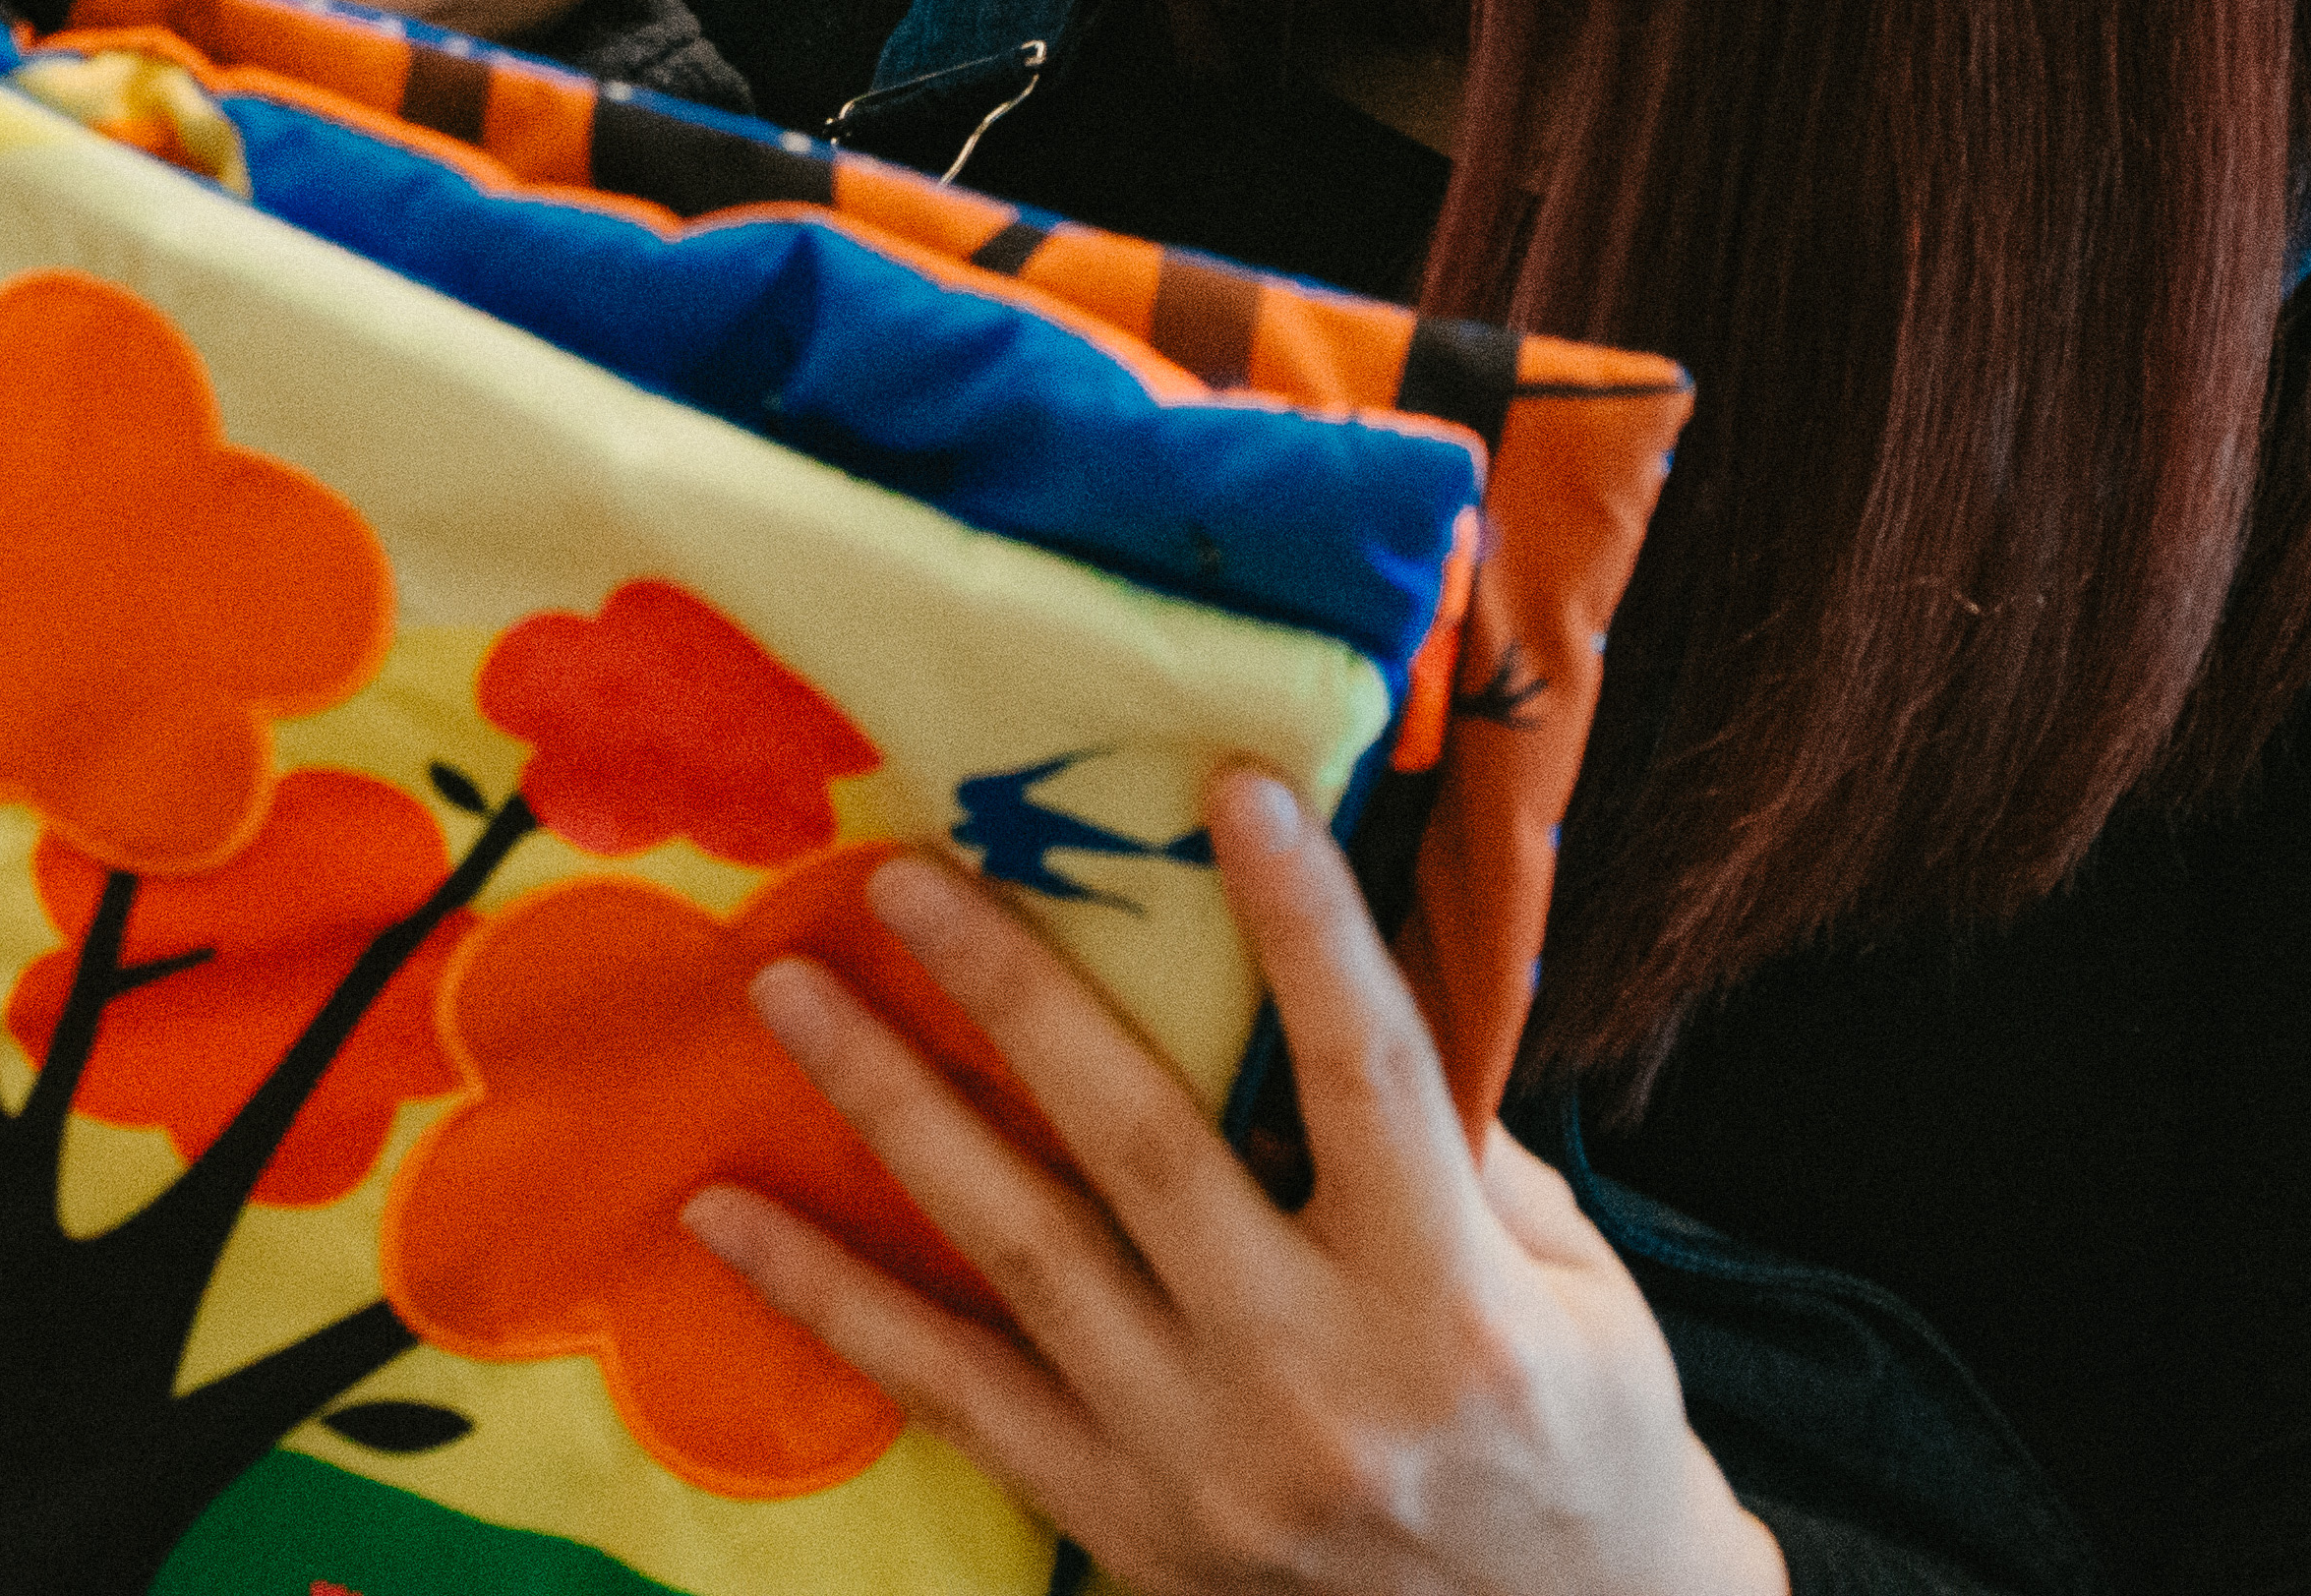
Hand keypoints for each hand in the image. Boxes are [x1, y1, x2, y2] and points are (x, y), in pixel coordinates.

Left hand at [685, 768, 1782, 1595]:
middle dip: (1016, 997)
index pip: (1369, 1076)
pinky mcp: (1121, 1525)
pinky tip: (730, 1214)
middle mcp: (1310, 1378)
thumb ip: (1458, 1150)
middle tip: (906, 875)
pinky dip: (831, 1300)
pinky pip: (950, 1393)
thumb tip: (1334, 986)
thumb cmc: (1581, 1441)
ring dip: (892, 1111)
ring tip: (788, 996)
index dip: (1304, 928)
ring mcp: (1197, 1460)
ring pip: (1018, 1254)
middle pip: (1139, 1149)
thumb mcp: (1577, 1290)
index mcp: (1445, 1298)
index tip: (1237, 788)